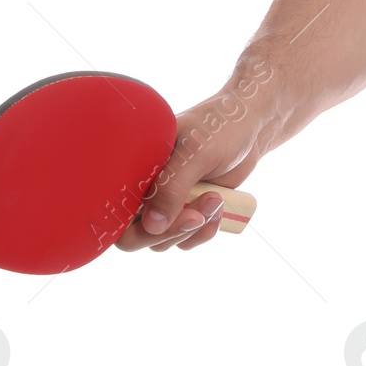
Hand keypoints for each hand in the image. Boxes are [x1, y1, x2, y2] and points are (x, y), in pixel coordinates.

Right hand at [115, 70, 274, 253]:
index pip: (113, 210)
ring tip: (216, 199)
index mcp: (136, 168)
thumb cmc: (221, 126)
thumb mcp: (195, 152)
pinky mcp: (188, 210)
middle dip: (169, 231)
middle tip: (195, 217)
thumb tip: (152, 226)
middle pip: (134, 236)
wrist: (252, 126)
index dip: (129, 226)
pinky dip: (203, 231)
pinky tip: (220, 209)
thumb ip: (172, 188)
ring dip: (192, 228)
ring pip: (163, 240)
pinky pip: (186, 238)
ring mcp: (167, 202)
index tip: (160, 222)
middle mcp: (146, 188)